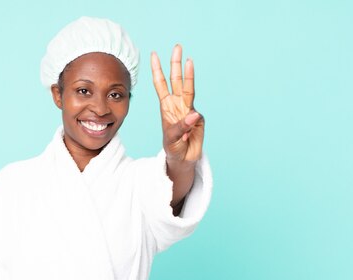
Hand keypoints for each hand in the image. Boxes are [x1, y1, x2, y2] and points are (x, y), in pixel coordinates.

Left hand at [151, 44, 204, 162]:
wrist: (183, 159)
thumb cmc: (172, 147)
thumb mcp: (171, 138)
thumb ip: (181, 126)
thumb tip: (195, 113)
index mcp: (166, 106)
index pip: (160, 84)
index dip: (157, 70)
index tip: (154, 54)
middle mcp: (177, 104)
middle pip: (176, 80)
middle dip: (176, 64)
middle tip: (177, 47)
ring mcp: (189, 110)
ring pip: (189, 88)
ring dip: (189, 74)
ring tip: (188, 60)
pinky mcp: (199, 119)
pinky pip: (196, 117)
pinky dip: (190, 126)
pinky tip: (186, 136)